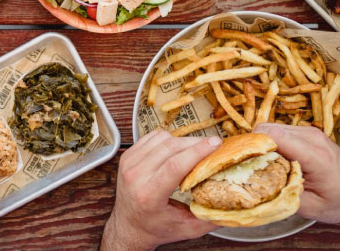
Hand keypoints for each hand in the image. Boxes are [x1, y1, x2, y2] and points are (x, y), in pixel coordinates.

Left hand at [100, 130, 221, 250]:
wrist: (128, 226)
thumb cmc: (157, 228)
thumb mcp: (188, 229)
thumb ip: (212, 218)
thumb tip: (237, 204)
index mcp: (148, 195)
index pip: (174, 165)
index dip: (197, 151)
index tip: (216, 143)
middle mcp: (135, 176)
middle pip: (170, 148)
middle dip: (196, 143)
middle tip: (214, 145)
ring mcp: (128, 164)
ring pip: (161, 139)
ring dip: (182, 140)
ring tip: (197, 148)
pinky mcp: (127, 156)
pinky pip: (151, 137)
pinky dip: (168, 138)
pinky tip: (178, 147)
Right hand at [255, 123, 339, 223]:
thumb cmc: (337, 202)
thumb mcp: (311, 207)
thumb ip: (283, 194)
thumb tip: (253, 186)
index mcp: (316, 156)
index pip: (275, 137)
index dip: (253, 146)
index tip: (241, 161)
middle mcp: (313, 137)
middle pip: (268, 129)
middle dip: (254, 145)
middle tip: (248, 164)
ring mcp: (310, 131)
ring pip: (271, 127)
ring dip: (262, 143)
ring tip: (261, 163)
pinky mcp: (308, 131)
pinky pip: (279, 130)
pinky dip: (271, 142)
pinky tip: (274, 158)